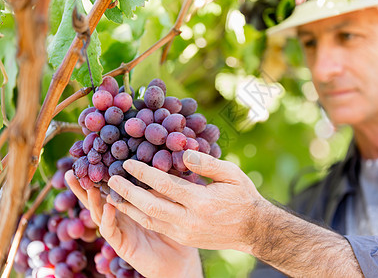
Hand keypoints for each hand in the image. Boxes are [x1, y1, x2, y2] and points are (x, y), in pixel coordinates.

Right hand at [65, 170, 202, 277]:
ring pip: (99, 213)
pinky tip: (109, 206)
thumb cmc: (177, 228)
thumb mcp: (169, 201)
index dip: (100, 174)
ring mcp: (119, 230)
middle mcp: (120, 216)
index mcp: (128, 204)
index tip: (92, 157)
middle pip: (96, 199)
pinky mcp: (122, 245)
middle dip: (83, 186)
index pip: (111, 187)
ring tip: (88, 184)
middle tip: (72, 171)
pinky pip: (111, 231)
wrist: (180, 260)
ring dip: (92, 199)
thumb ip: (161, 185)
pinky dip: (108, 218)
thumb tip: (165, 159)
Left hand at [106, 149, 266, 253]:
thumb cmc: (244, 197)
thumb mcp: (232, 175)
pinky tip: (131, 207)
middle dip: (128, 192)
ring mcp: (185, 233)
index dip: (144, 173)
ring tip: (112, 194)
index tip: (128, 162)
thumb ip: (207, 164)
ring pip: (149, 220)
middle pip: (150, 206)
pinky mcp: (184, 238)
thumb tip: (183, 152)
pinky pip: (157, 226)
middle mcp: (190, 221)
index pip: (165, 185)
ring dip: (128, 207)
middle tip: (111, 179)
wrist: (254, 230)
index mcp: (202, 202)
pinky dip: (141, 216)